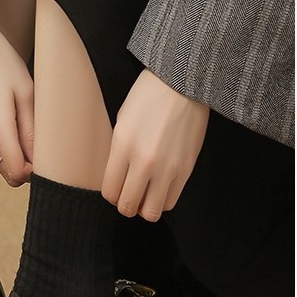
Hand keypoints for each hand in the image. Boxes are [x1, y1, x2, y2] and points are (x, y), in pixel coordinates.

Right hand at [0, 18, 33, 186]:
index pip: (16, 172)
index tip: (47, 158)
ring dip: (13, 159)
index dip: (34, 172)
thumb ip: (31, 128)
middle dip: (25, 169)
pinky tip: (14, 125)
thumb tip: (38, 157)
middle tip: (41, 148)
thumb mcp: (25, 92)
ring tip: (29, 133)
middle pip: (6, 174)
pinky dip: (3, 148)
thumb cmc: (0, 61)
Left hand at [101, 68, 209, 221]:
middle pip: (128, 206)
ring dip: (145, 208)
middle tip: (128, 197)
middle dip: (125, 206)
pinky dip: (162, 200)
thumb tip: (117, 177)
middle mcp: (144, 162)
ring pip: (151, 211)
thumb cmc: (149, 97)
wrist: (183, 85)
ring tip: (145, 196)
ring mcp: (167, 168)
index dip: (111, 195)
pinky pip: (171, 201)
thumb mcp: (122, 121)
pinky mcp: (186, 170)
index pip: (110, 191)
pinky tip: (160, 188)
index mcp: (122, 146)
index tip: (115, 190)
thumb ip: (118, 152)